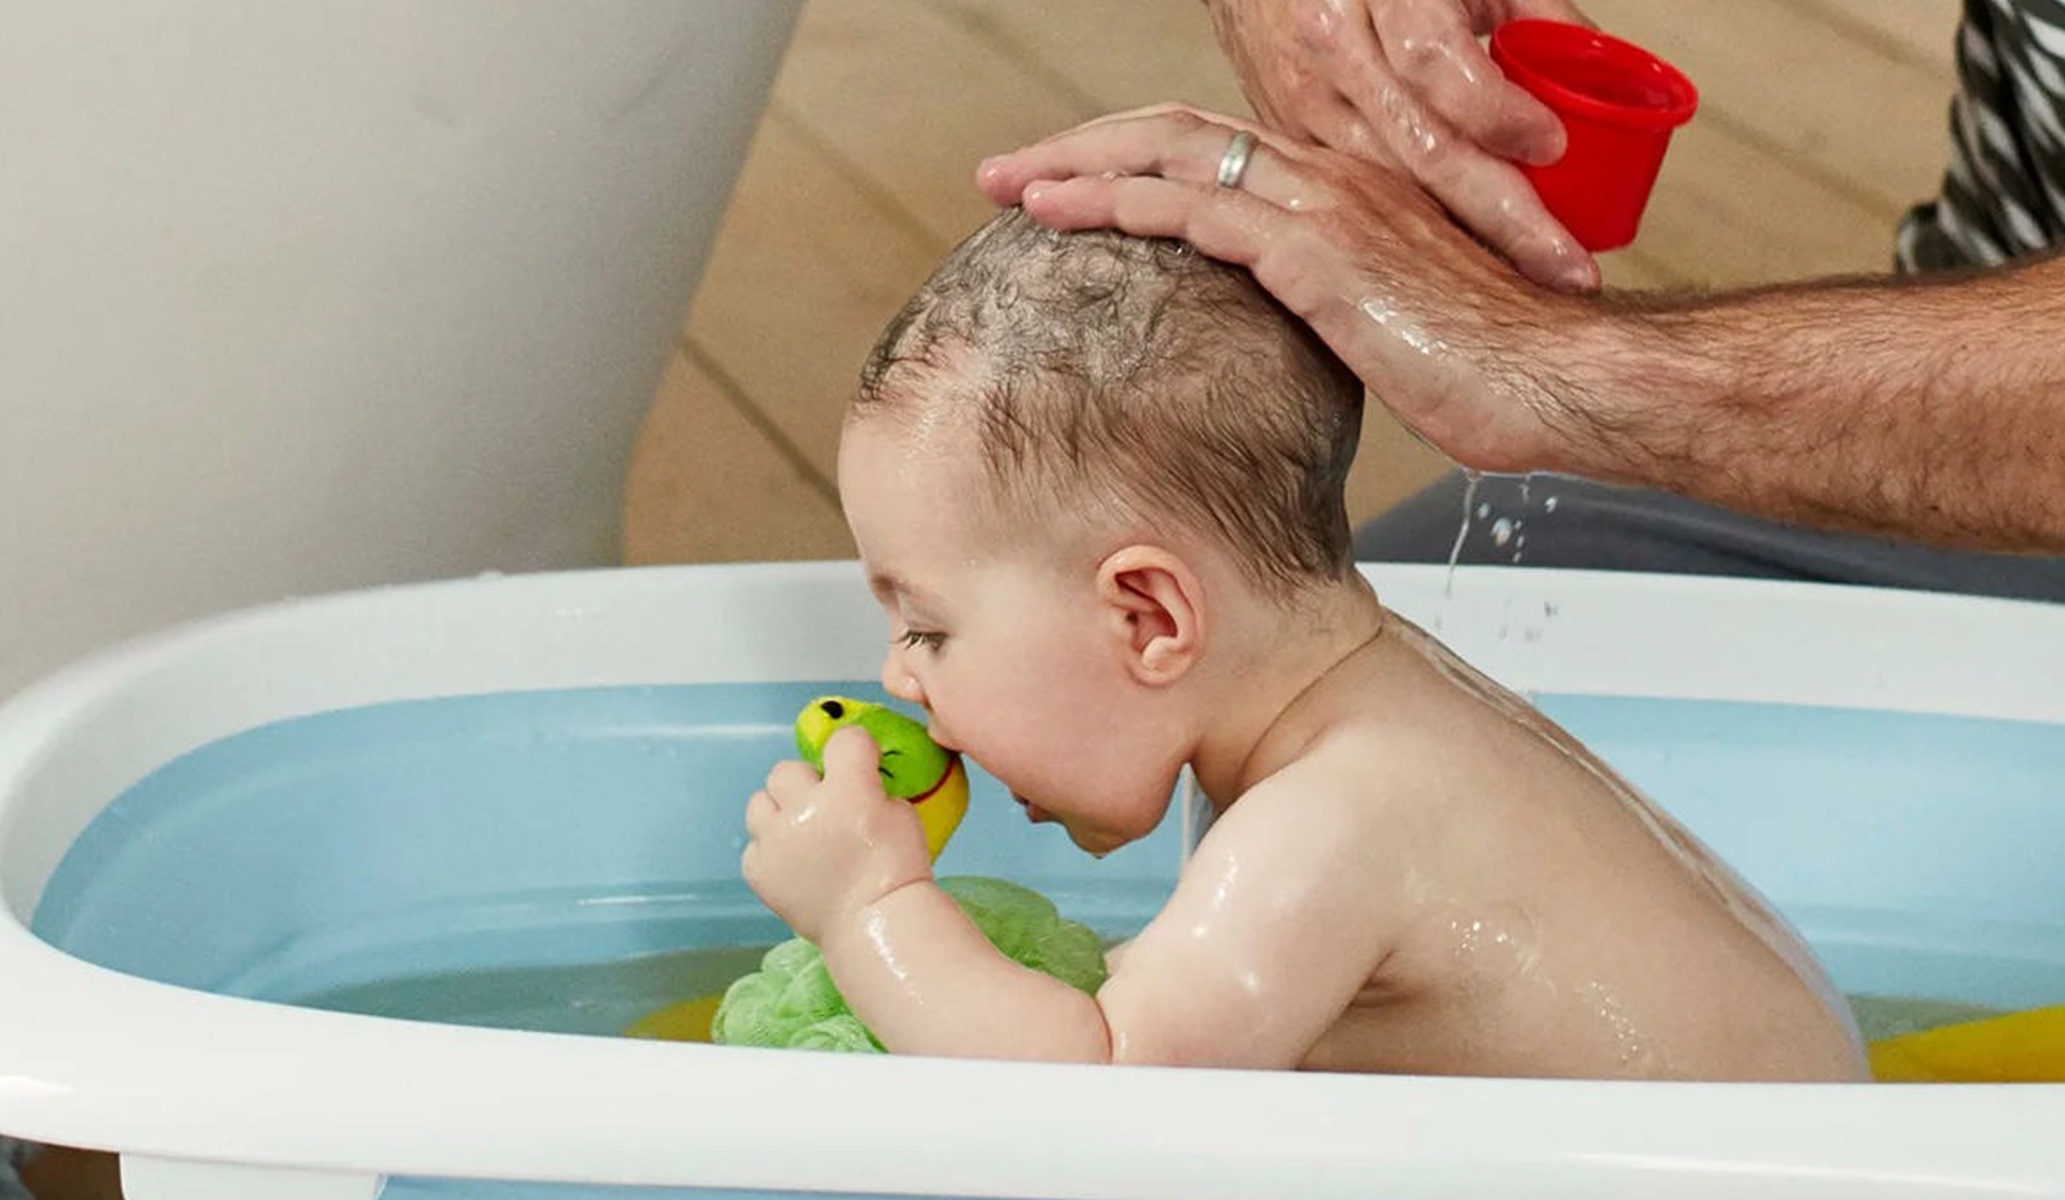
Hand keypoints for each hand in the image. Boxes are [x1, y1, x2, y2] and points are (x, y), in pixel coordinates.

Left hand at [741, 725, 933, 941]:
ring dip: (779, 812)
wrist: (877, 926)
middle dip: (806, 784)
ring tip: (799, 832)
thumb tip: (855, 783)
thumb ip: (872, 790)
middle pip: (787, 770)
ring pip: (759, 803)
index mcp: (848, 790)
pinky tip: (793, 864)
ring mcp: (776, 840)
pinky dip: (771, 851)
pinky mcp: (758, 869)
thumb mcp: (903, 815)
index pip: (843, 741)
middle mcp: (804, 808)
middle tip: (823, 806)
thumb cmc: (898, 872)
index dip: (854, 750)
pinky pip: (754, 845)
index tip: (859, 762)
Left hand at [977, 106, 1598, 476]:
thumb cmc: (1492, 373)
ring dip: (1078, 167)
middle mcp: (1332, 184)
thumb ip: (1330, 317)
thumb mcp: (1391, 335)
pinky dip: (1123, 205)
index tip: (1063, 184)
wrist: (1562, 383)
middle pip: (1178, 135)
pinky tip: (1063, 215)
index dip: (1129, 158)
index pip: (1214, 154)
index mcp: (1344, 197)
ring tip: (1008, 185)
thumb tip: (1279, 348)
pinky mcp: (1324, 258)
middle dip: (1081, 146)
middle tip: (1006, 172)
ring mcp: (1328, 213)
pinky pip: (1202, 215)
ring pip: (1175, 159)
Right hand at [1200, 0, 1597, 290]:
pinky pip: (1358, 195)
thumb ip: (1530, 10)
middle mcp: (1333, 50)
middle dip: (1502, 218)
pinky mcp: (1289, 140)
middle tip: (1566, 266)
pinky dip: (1414, 227)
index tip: (1552, 145)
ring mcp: (1303, 102)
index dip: (1497, 114)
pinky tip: (1460, 255)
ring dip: (1463, 237)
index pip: (1435, 65)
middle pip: (1421, 150)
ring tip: (1528, 271)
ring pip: (1386, 189)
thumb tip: (1592, 77)